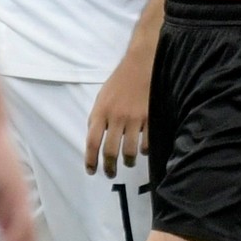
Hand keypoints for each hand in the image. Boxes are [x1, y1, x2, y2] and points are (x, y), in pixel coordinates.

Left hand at [87, 51, 152, 177]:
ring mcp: (134, 118)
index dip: (91, 160)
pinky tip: (143, 150)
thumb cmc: (118, 83)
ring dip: (128, 161)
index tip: (92, 171)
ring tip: (127, 163)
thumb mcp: (101, 98)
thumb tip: (93, 140)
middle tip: (110, 175)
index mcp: (100, 112)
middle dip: (110, 167)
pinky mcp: (150, 118)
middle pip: (110, 151)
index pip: (92, 142)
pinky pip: (147, 142)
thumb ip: (97, 118)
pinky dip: (144, 150)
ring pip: (129, 151)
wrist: (139, 65)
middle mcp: (116, 117)